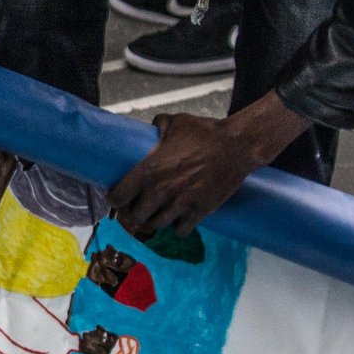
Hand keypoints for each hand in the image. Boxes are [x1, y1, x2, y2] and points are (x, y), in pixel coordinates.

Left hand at [106, 93, 309, 236]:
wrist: (237, 146)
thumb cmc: (205, 132)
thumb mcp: (176, 122)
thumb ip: (158, 125)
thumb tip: (151, 128)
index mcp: (149, 170)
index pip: (119, 197)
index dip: (116, 200)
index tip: (119, 199)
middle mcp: (160, 191)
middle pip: (136, 217)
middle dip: (136, 213)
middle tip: (140, 208)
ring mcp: (179, 204)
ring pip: (157, 225)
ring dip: (156, 221)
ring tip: (159, 214)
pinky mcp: (198, 212)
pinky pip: (180, 231)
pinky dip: (178, 227)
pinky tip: (180, 220)